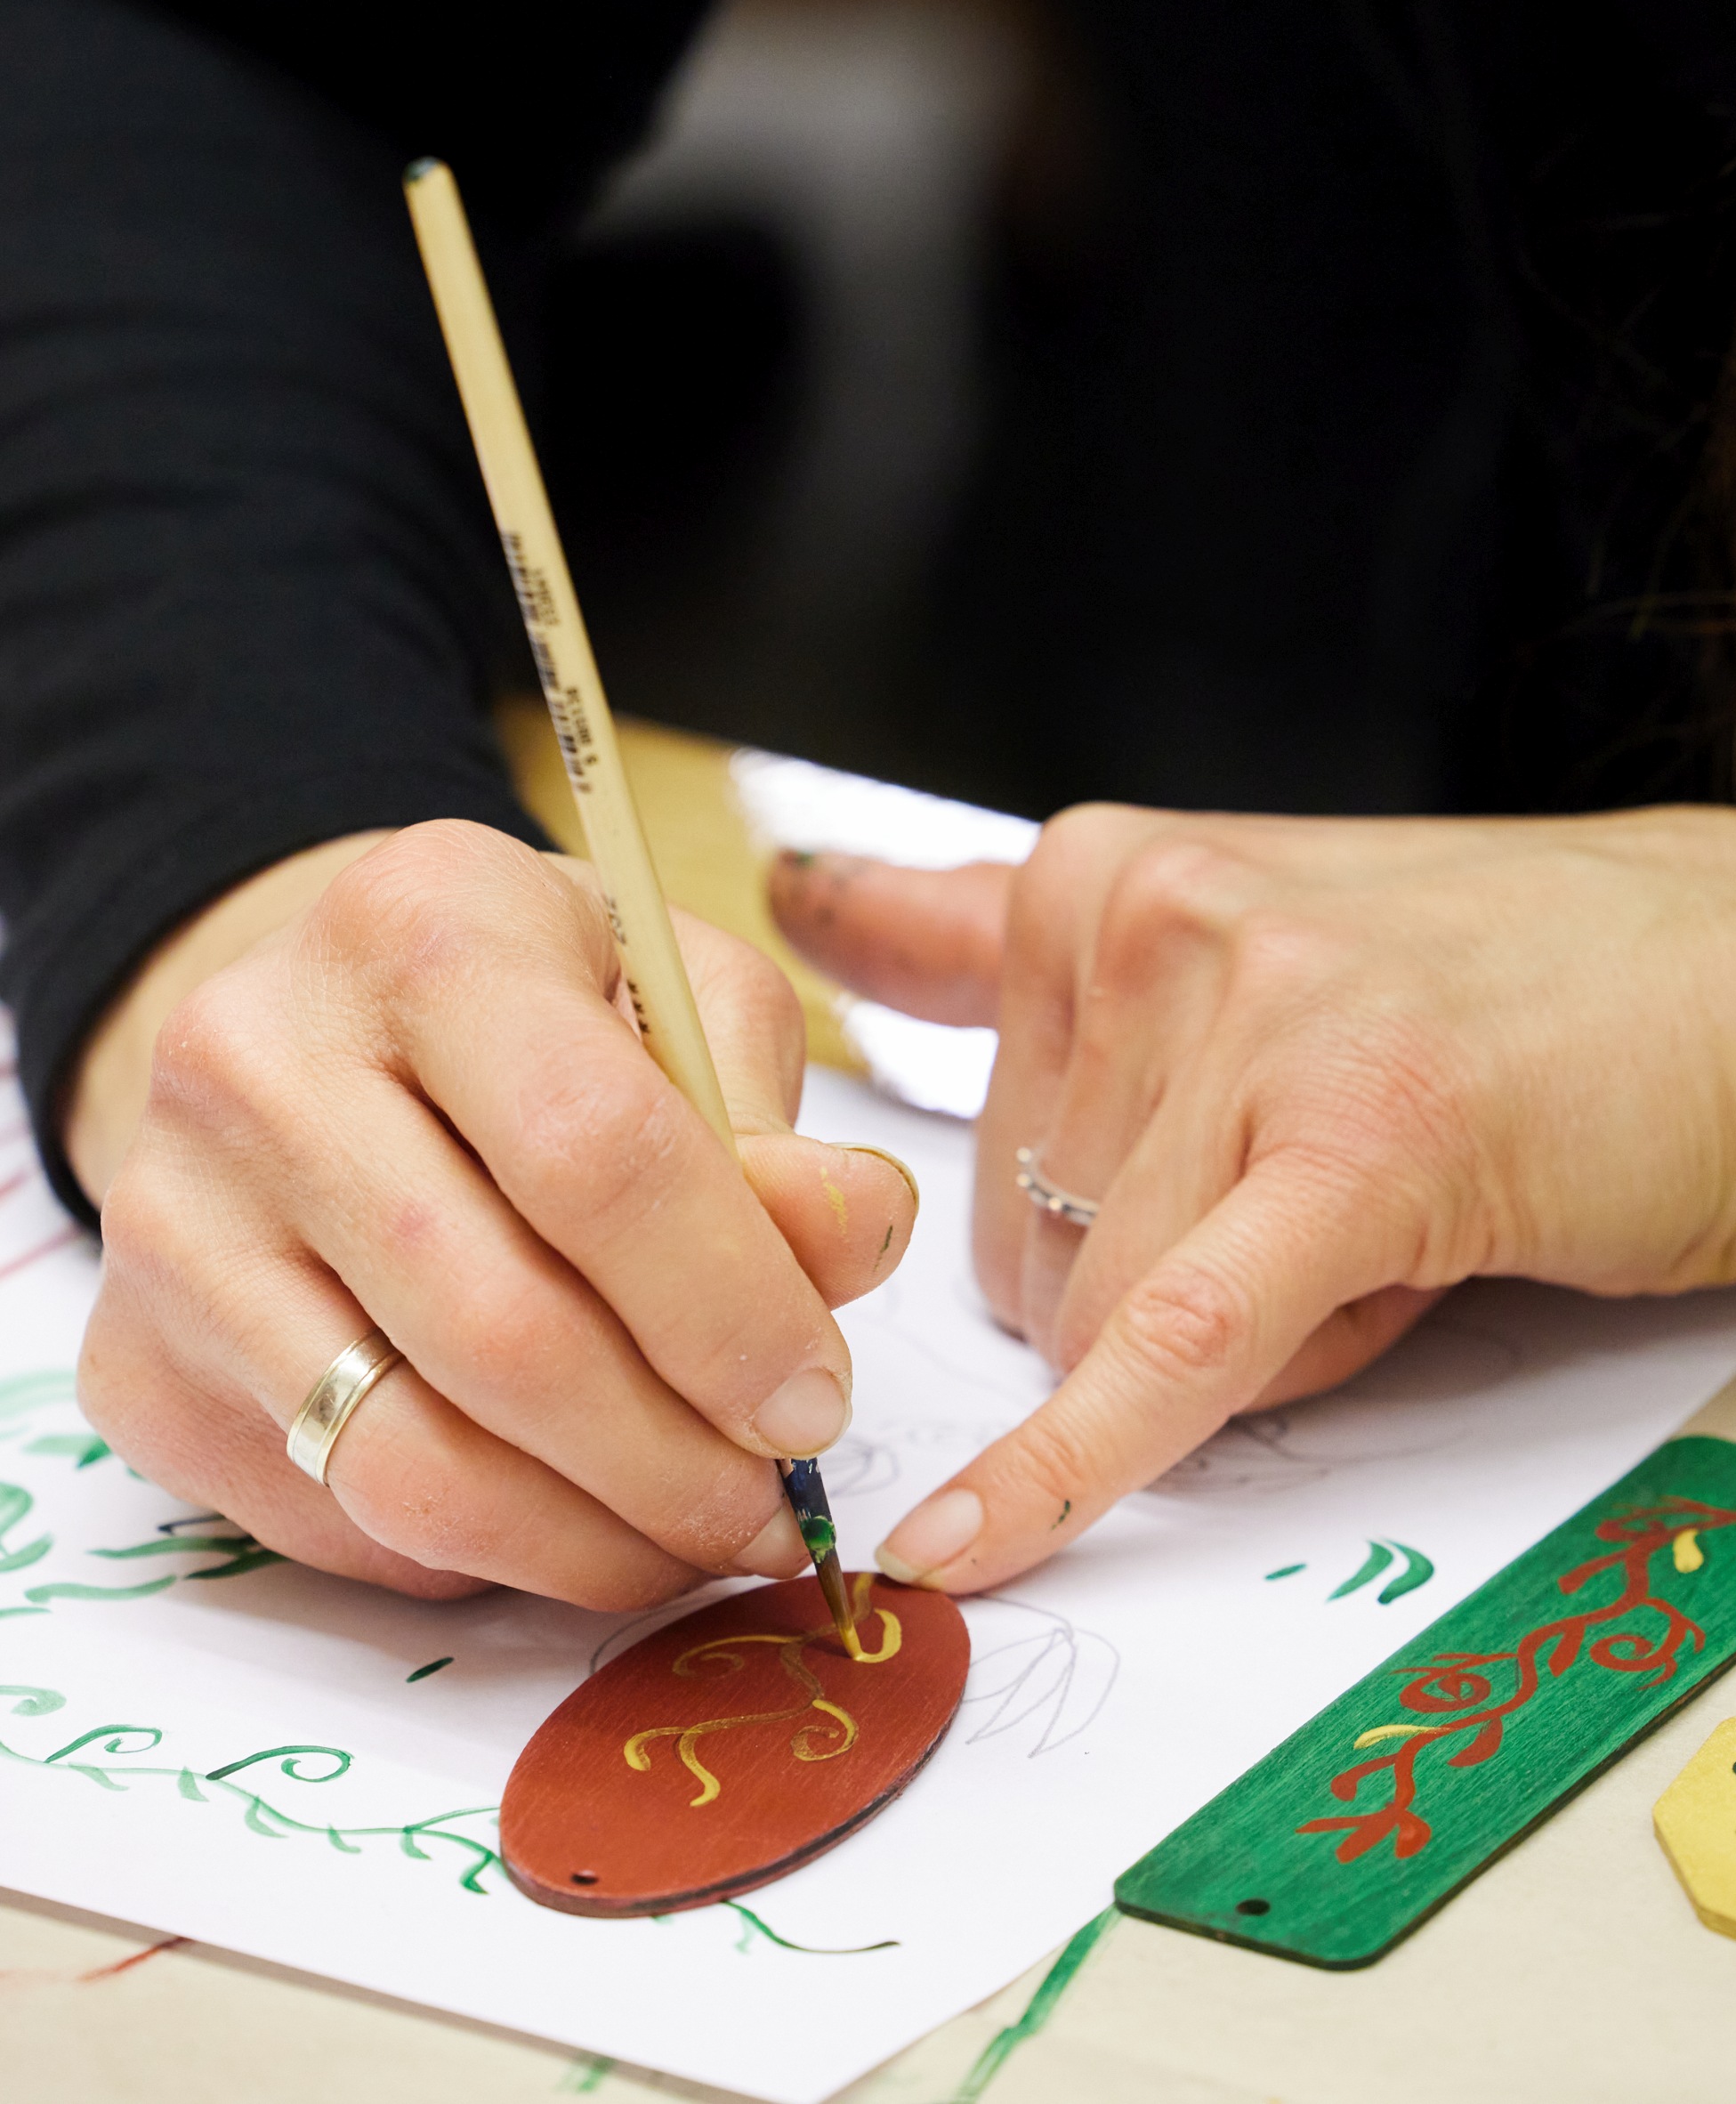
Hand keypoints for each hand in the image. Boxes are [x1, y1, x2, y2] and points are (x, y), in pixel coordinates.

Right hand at [68, 817, 917, 1608]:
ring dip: (586, 1541)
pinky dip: (478, 1559)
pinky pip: (334, 1520)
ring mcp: (173, 1224)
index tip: (818, 1398)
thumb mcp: (669, 997)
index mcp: (422, 926)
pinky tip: (565, 1524)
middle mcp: (260, 1064)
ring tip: (692, 1540)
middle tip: (771, 1507)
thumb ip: (768, 1116)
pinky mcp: (135, 1367)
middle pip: (502, 1328)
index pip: (594, 1150)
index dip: (728, 1304)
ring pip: (408, 1462)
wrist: (301, 1030)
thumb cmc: (521, 1010)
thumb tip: (851, 1240)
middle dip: (671, 1457)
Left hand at [767, 798, 1735, 1593]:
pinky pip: (1170, 1344)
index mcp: (1104, 870)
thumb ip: (1030, 935)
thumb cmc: (1532, 982)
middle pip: (1016, 1240)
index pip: (918, 1089)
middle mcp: (1147, 918)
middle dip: (1149, 1281)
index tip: (753, 1240)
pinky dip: (1070, 1464)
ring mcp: (1253, 1020)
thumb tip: (815, 912)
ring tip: (1404, 1210)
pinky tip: (971, 1540)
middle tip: (1331, 1196)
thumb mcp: (1254, 929)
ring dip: (1241, 1330)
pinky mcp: (1363, 1142)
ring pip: (1105, 1312)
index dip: (879, 1211)